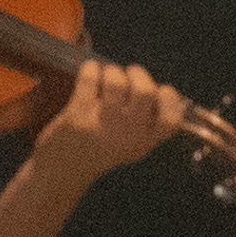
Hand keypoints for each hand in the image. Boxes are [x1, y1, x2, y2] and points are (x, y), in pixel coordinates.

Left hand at [28, 59, 176, 192]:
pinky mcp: (80, 112)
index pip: (171, 119)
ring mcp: (104, 122)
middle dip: (137, 74)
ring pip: (116, 81)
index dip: (169, 98)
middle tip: (128, 77)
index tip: (159, 90)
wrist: (64, 168)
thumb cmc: (101, 148)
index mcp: (146, 140)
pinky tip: (90, 76)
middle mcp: (129, 133)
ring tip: (106, 78)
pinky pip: (91, 76)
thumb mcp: (132, 143)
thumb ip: (147, 121)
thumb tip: (157, 87)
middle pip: (145, 92)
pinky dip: (90, 69)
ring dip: (111, 71)